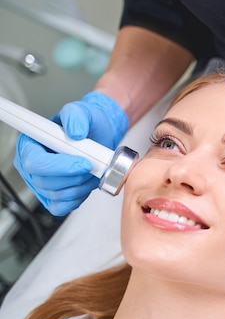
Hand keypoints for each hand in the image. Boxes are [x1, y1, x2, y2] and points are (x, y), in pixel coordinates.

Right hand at [13, 91, 127, 215]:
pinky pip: (61, 206)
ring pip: (56, 195)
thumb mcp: (82, 111)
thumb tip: (75, 132)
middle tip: (93, 166)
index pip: (35, 162)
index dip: (60, 166)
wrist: (100, 136)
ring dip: (80, 186)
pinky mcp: (54, 196)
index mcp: (30, 145)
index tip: (83, 163)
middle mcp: (32, 166)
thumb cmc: (86, 124)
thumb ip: (76, 116)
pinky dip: (78, 197)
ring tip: (92, 172)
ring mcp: (42, 183)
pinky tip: (86, 184)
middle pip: (45, 182)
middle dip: (75, 177)